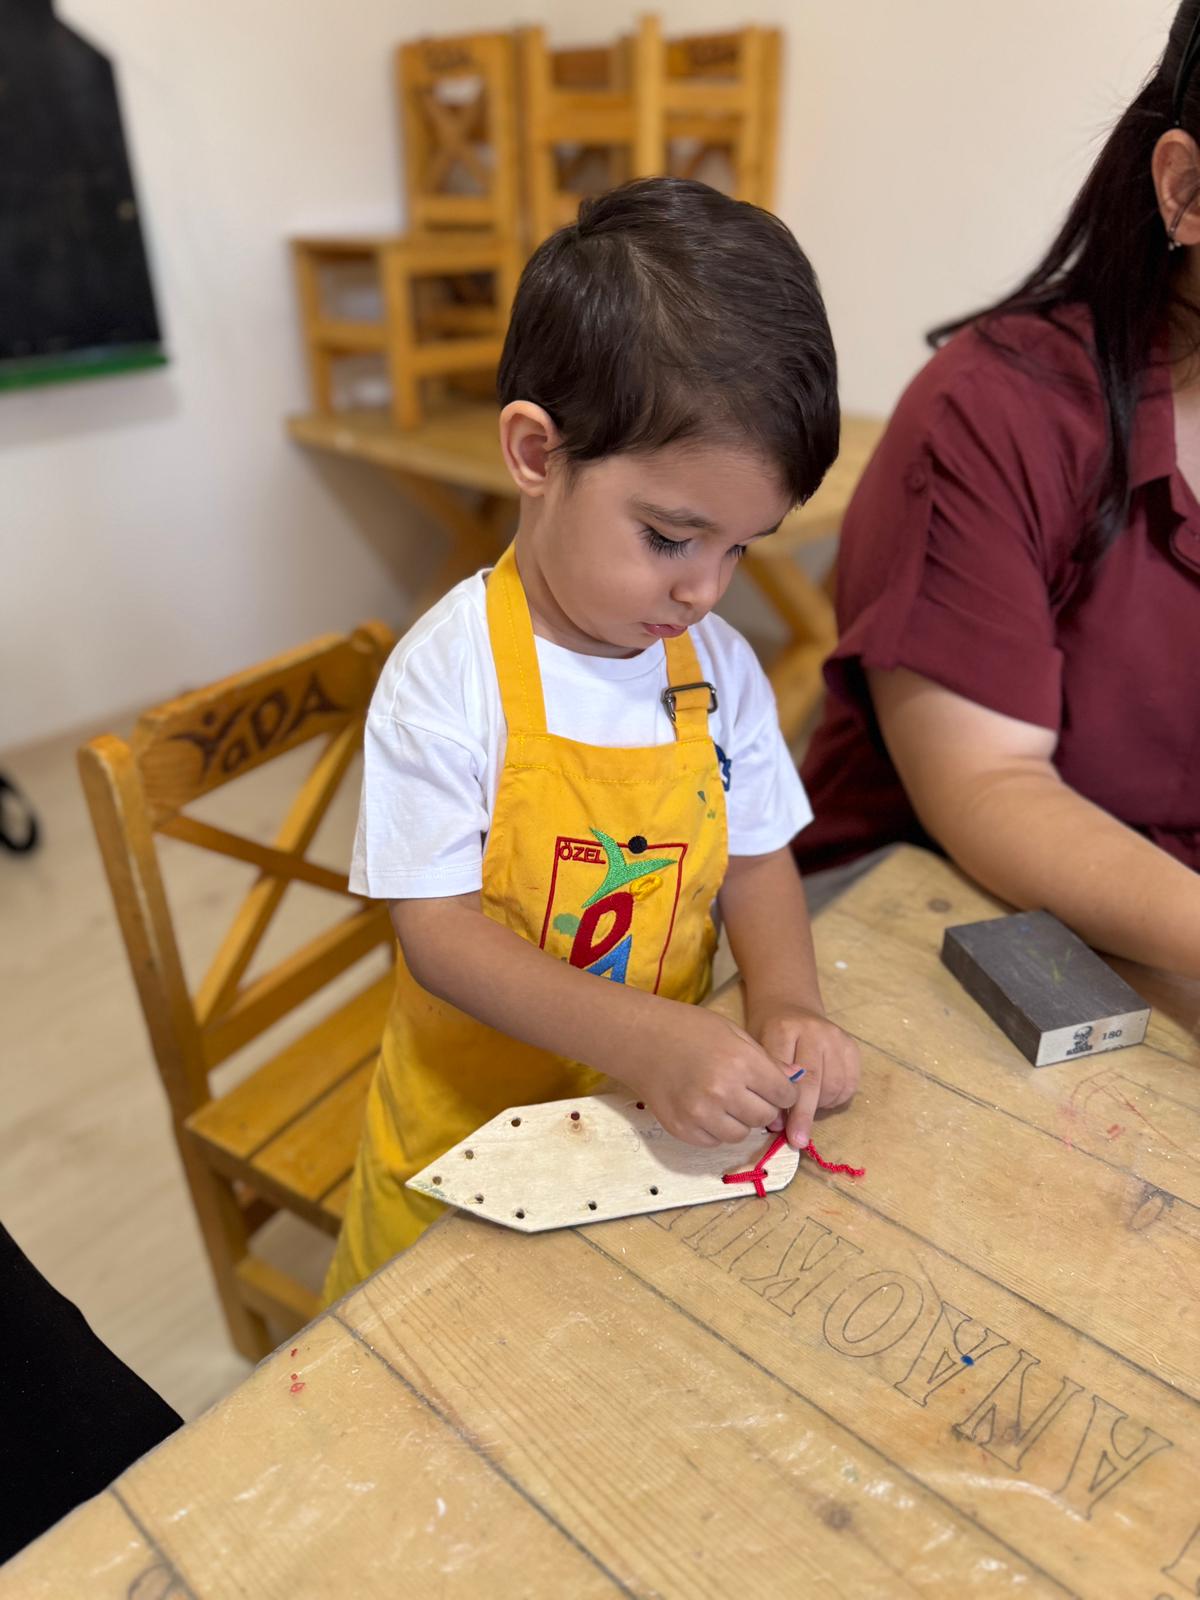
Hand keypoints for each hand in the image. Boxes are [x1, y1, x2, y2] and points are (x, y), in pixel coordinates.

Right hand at [621, 1001, 801, 1146]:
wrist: (640, 1039)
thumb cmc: (689, 1029)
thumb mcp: (734, 1033)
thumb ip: (766, 1060)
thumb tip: (796, 1080)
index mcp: (740, 1063)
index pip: (784, 1094)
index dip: (784, 1091)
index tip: (776, 1088)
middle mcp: (722, 1092)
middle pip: (765, 1117)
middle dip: (764, 1106)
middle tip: (749, 1093)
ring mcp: (700, 1114)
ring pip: (741, 1134)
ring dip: (740, 1121)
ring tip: (726, 1100)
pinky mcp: (683, 1130)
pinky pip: (715, 1141)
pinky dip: (716, 1129)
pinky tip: (706, 1108)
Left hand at [749, 1001, 860, 1149]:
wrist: (791, 1006)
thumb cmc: (768, 1034)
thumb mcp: (756, 1048)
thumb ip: (766, 1081)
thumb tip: (777, 1123)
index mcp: (782, 1029)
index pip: (784, 1071)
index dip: (782, 1103)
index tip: (778, 1129)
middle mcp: (812, 1030)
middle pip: (812, 1080)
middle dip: (804, 1114)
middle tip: (797, 1140)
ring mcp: (835, 1037)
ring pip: (833, 1085)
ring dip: (820, 1107)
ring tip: (806, 1108)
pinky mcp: (851, 1046)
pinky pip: (849, 1084)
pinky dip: (836, 1099)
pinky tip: (822, 1098)